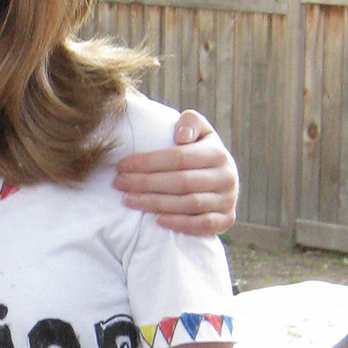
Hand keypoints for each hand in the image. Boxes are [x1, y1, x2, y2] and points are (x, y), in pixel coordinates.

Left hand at [113, 109, 238, 236]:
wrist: (223, 180)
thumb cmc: (200, 152)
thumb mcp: (199, 131)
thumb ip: (191, 122)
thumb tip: (181, 136)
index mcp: (218, 153)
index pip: (180, 158)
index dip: (148, 162)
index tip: (122, 165)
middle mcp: (227, 176)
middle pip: (182, 182)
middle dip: (145, 183)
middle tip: (119, 183)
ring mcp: (228, 200)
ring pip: (190, 204)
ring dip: (155, 203)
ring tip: (128, 200)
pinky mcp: (227, 220)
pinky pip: (203, 225)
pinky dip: (180, 223)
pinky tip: (156, 220)